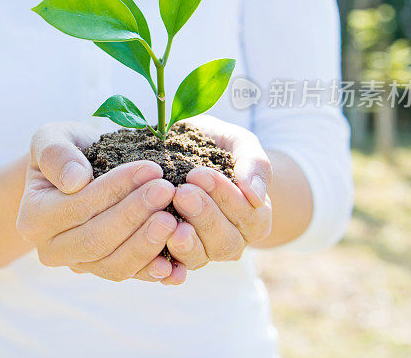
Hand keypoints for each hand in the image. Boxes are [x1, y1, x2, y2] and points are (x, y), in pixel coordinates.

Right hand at [16, 122, 183, 283]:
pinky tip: (177, 263)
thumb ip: (55, 153)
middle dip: (135, 216)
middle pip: (96, 241)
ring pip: (114, 266)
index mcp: (33, 218)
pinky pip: (131, 277)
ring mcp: (79, 265)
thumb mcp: (51, 137)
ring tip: (176, 219)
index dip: (115, 190)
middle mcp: (51, 249)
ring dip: (147, 244)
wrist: (76, 173)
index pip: (78, 207)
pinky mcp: (105, 270)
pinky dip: (155, 272)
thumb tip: (74, 180)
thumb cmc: (65, 151)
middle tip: (168, 191)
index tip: (151, 169)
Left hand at [165, 115, 272, 268]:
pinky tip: (156, 248)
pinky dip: (164, 262)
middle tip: (181, 193)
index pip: (246, 214)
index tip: (198, 174)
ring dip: (185, 241)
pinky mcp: (174, 255)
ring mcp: (203, 250)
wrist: (185, 149)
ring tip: (168, 220)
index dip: (224, 196)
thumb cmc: (216, 146)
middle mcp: (232, 240)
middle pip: (224, 241)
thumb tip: (255, 196)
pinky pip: (171, 266)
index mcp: (254, 217)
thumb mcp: (238, 143)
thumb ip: (253, 163)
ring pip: (200, 257)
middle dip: (203, 216)